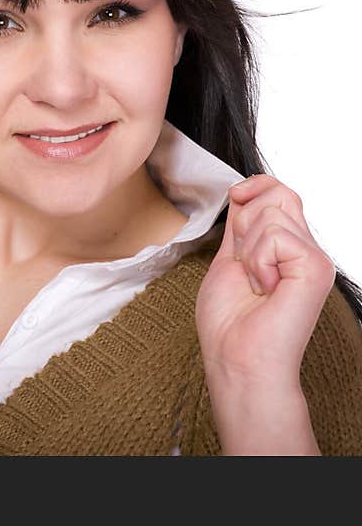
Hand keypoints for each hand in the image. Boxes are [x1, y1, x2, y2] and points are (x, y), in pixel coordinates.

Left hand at [195, 174, 335, 388]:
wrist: (236, 357)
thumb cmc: (229, 322)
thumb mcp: (227, 259)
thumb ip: (241, 227)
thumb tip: (243, 192)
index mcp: (284, 246)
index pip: (278, 191)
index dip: (254, 187)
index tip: (236, 197)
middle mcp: (304, 248)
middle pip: (278, 193)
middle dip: (245, 223)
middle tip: (244, 266)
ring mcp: (314, 258)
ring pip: (273, 212)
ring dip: (249, 250)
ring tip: (255, 283)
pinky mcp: (316, 268)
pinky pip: (277, 236)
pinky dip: (258, 261)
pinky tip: (265, 288)